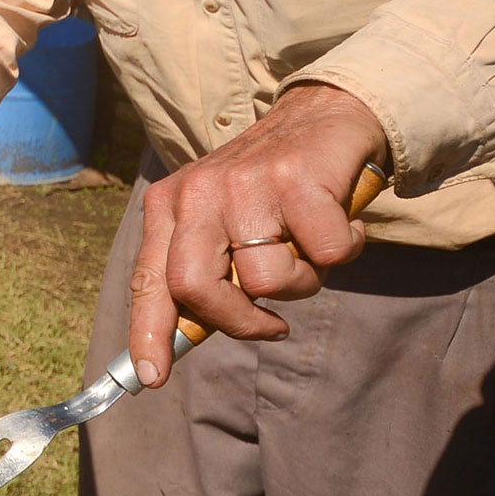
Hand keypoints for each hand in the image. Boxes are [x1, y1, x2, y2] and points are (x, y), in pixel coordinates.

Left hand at [125, 83, 388, 386]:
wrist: (324, 117)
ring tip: (309, 245)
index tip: (152, 378)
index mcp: (169, 204)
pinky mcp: (297, 180)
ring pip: (269, 281)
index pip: (150, 279)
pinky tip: (340, 219)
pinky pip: (327, 254)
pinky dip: (346, 248)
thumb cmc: (272, 188)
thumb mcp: (222, 222)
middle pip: (197, 288)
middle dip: (239, 322)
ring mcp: (246, 184)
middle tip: (272, 324)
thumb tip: (183, 339)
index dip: (148, 332)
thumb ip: (205, 272)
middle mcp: (199, 192)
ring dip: (304, 280)